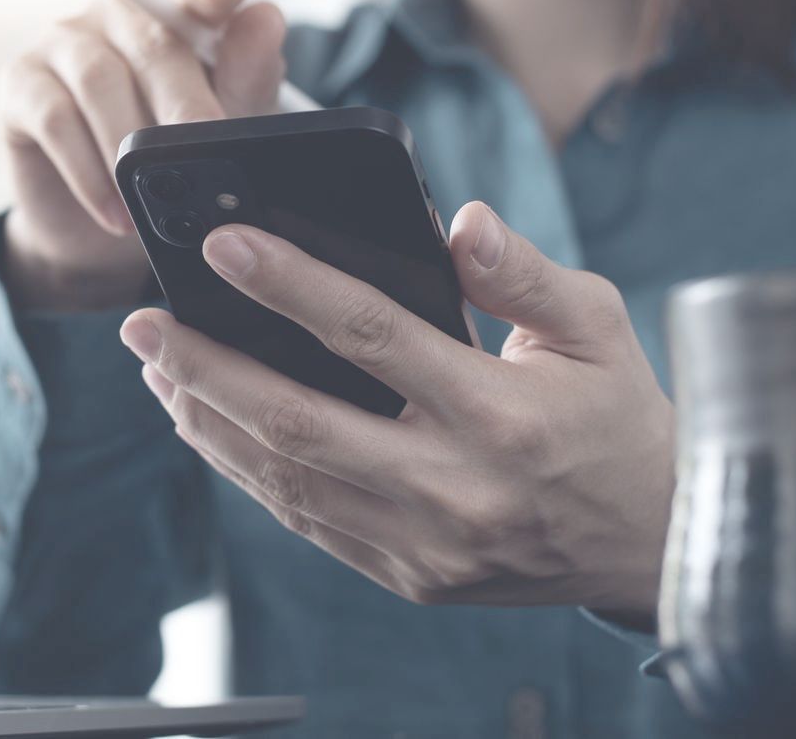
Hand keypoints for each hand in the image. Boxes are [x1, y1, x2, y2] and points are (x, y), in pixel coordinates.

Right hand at [0, 0, 285, 310]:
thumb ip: (247, 74)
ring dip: (128, 145)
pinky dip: (88, 171)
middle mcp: (117, 13)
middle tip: (202, 149)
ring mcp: (63, 41)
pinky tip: (112, 209)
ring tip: (150, 196)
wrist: (103, 229)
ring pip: (98, 78)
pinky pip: (55, 118)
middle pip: (152, 41)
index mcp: (175, 11)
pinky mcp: (20, 81)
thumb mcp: (223, 127)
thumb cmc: (169, 159)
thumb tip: (267, 18)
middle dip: (182, 102)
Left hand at [117, 201, 675, 616]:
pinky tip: (208, 425)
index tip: (222, 244)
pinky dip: (246, 470)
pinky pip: (306, 519)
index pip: (370, 334)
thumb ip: (523, 273)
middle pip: (297, 420)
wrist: (654, 543)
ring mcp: (424, 542)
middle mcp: (453, 485)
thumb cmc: (617, 417)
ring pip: (286, 478)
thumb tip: (461, 221)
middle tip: (141, 322)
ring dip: (208, 420)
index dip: (288, 285)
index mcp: (499, 413)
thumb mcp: (596, 327)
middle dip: (205, 366)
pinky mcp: (406, 574)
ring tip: (156, 368)